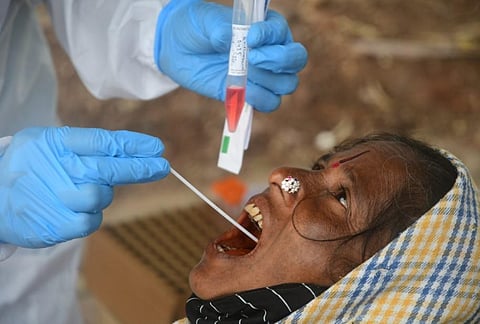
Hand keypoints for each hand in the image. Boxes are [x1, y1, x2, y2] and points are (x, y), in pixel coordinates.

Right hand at [0, 127, 168, 247]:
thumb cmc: (26, 168)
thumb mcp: (46, 144)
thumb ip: (83, 145)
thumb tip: (129, 151)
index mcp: (56, 143)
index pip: (103, 142)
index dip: (133, 145)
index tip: (157, 147)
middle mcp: (58, 168)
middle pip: (109, 169)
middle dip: (141, 169)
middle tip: (163, 166)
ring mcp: (57, 198)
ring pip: (101, 197)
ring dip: (100, 195)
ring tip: (76, 191)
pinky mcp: (57, 225)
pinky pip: (91, 221)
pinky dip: (88, 216)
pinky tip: (72, 209)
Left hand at [154, 0, 307, 111]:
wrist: (177, 48)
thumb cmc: (196, 27)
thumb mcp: (207, 22)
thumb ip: (223, 30)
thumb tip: (234, 43)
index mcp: (266, 28)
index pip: (281, 32)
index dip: (270, 36)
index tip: (250, 37)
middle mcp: (270, 52)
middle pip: (296, 60)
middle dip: (278, 61)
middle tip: (251, 58)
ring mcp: (261, 75)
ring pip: (286, 84)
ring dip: (268, 81)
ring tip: (243, 74)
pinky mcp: (250, 94)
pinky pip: (269, 103)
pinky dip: (259, 100)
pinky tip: (242, 92)